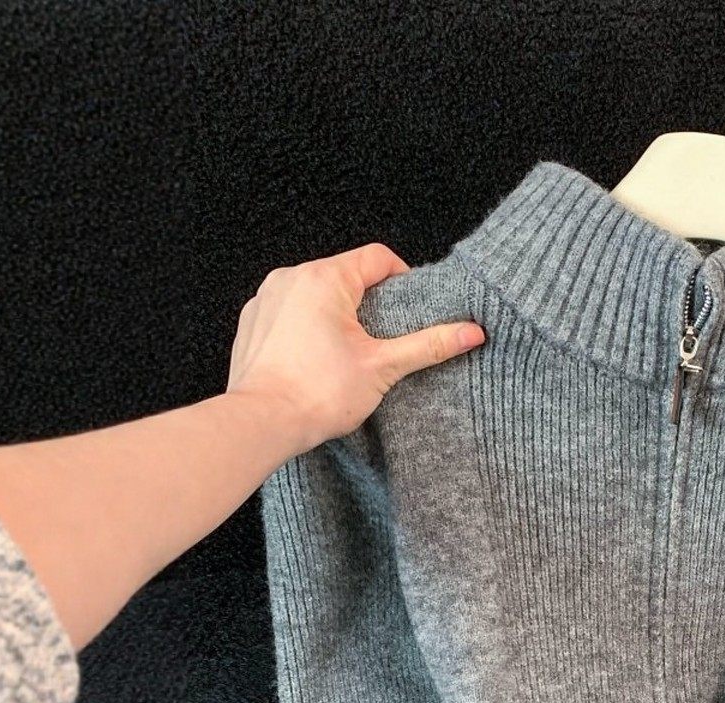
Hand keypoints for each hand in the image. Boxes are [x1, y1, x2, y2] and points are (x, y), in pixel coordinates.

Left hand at [226, 243, 484, 453]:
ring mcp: (266, 299)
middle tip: (386, 339)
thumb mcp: (384, 367)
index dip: (404, 280)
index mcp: (324, 278)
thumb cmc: (318, 394)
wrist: (262, 423)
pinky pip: (290, 313)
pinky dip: (309, 329)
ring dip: (338, 316)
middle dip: (370, 303)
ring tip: (351, 355)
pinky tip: (318, 361)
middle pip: (346, 275)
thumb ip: (428, 344)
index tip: (413, 310)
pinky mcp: (253, 322)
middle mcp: (290, 278)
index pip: (377, 258)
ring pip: (316, 295)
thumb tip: (471, 332)